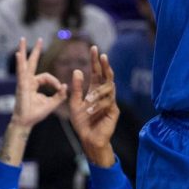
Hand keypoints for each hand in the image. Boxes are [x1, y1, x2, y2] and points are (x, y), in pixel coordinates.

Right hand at [11, 38, 67, 128]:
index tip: (59, 88)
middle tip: (40, 39)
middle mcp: (28, 80)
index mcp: (34, 84)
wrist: (26, 123)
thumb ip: (59, 95)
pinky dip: (19, 63)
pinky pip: (21, 72)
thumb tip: (65, 86)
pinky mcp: (21, 85)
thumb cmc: (36, 114)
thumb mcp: (52, 104)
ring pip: (24, 63)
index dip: (54, 81)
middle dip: (36, 51)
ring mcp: (23, 82)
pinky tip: (18, 54)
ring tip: (22, 39)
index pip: (46, 76)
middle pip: (32, 62)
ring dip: (23, 50)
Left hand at [68, 46, 118, 167]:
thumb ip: (77, 88)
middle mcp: (104, 94)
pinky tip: (90, 111)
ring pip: (109, 89)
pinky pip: (108, 103)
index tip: (94, 48)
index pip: (96, 72)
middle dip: (104, 65)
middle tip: (102, 55)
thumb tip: (78, 70)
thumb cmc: (82, 122)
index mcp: (95, 91)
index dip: (95, 61)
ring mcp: (110, 102)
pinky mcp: (114, 111)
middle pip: (107, 76)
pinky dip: (98, 105)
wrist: (88, 139)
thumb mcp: (75, 104)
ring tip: (88, 101)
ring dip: (97, 93)